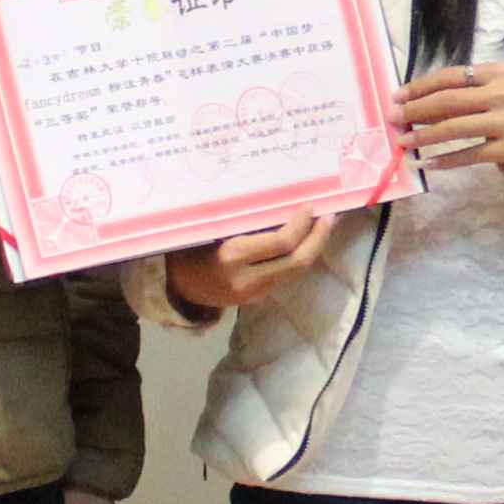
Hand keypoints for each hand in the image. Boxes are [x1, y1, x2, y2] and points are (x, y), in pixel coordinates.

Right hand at [166, 209, 337, 317]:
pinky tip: (305, 242)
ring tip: (324, 225)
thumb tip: (282, 203)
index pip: (282, 243)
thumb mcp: (212, 229)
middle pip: (297, 261)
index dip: (302, 224)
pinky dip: (298, 258)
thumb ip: (244, 223)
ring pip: (295, 272)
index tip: (310, 206)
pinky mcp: (256, 300)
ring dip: (313, 248)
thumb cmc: (189, 247)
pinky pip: (284, 277)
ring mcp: (253, 294)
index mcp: (233, 257)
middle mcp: (247, 279)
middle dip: (318, 237)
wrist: (173, 286)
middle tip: (330, 216)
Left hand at [399, 62, 503, 175]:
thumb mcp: (496, 89)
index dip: (420, 86)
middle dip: (416, 110)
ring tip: (403, 141)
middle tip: (393, 118)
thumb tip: (416, 104)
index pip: (451, 76)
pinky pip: (470, 155)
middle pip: (449, 101)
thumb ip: (463, 92)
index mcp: (497, 73)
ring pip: (456, 128)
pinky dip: (445, 160)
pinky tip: (426, 163)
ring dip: (424, 136)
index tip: (397, 96)